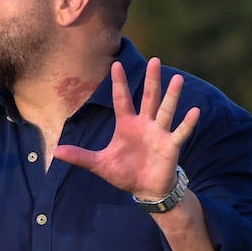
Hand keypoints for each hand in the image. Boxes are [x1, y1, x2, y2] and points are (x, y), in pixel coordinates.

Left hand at [52, 58, 199, 198]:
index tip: (116, 64)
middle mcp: (145, 124)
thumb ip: (81, 157)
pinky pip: (180, 132)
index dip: (120, 83)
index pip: (122, 100)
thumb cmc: (125, 173)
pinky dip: (187, 123)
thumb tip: (56, 152)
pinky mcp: (171, 145)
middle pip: (149, 98)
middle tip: (155, 60)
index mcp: (127, 125)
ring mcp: (159, 133)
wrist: (145, 190)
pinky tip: (194, 110)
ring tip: (178, 79)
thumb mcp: (100, 165)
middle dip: (152, 80)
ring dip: (172, 96)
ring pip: (166, 110)